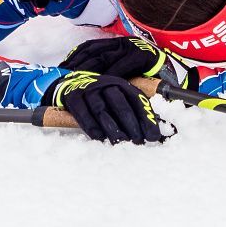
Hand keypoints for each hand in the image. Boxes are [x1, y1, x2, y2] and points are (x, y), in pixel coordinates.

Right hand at [48, 72, 167, 144]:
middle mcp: (106, 84)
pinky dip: (92, 127)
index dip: (146, 119)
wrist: (72, 83)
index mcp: (121, 84)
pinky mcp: (74, 98)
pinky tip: (100, 138)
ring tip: (121, 143)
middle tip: (137, 142)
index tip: (153, 137)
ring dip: (112, 129)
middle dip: (131, 125)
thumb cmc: (102, 97)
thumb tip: (154, 133)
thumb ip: (134, 111)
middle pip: (120, 105)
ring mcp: (89, 90)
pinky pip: (83, 114)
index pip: (137, 101)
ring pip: (102, 111)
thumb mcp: (119, 98)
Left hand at [61, 37, 198, 89]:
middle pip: (92, 51)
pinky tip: (100, 83)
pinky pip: (121, 65)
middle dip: (76, 64)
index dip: (74, 57)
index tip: (61, 69)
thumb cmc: (146, 75)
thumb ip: (107, 69)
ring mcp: (131, 47)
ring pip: (104, 57)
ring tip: (77, 80)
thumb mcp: (123, 69)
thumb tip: (83, 80)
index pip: (88, 47)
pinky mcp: (142, 55)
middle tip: (64, 77)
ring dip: (88, 69)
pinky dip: (109, 74)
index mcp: (115, 43)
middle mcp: (121, 42)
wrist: (173, 73)